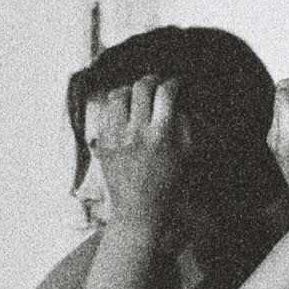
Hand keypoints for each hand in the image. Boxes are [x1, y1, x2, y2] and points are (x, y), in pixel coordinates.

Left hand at [93, 76, 188, 235]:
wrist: (139, 209)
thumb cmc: (167, 184)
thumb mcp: (186, 156)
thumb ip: (186, 126)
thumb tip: (178, 104)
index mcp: (161, 135)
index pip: (165, 94)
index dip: (172, 83)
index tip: (174, 83)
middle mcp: (136, 132)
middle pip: (140, 88)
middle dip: (151, 80)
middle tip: (156, 82)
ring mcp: (116, 136)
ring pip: (118, 95)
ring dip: (129, 89)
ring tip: (136, 93)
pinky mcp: (103, 142)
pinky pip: (104, 112)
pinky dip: (114, 106)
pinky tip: (122, 109)